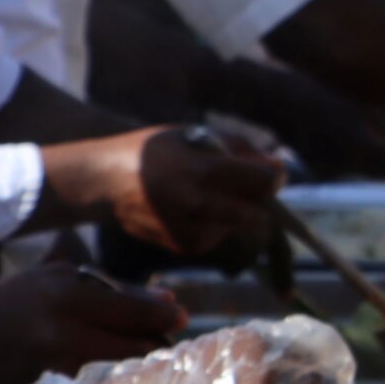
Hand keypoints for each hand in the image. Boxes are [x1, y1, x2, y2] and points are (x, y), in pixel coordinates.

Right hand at [0, 265, 185, 383]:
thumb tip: (171, 304)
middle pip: (138, 350)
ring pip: (122, 378)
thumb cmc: (13, 303)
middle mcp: (62, 334)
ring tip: (142, 367)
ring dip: (138, 374)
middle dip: (156, 349)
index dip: (166, 319)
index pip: (137, 312)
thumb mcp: (58, 281)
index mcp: (67, 296)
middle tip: (165, 348)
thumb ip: (115, 290)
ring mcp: (53, 372)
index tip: (180, 320)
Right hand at [45, 127, 282, 254]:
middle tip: (245, 187)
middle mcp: (198, 205)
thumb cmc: (155, 150)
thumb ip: (240, 150)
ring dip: (236, 210)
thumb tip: (279, 168)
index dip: (273, 177)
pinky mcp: (187, 247)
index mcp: (201, 171)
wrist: (105, 181)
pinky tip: (189, 208)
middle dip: (259, 201)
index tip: (270, 174)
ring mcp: (191, 230)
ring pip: (241, 225)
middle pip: (259, 214)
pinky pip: (220, 235)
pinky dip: (216, 222)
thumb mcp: (194, 136)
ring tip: (202, 192)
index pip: (263, 182)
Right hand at [214, 58, 384, 179]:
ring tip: (354, 126)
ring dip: (372, 155)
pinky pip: (347, 166)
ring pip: (367, 168)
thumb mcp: (358, 103)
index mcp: (359, 141)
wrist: (271, 101)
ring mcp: (331, 169)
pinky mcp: (319, 170)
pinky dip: (351, 155)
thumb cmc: (317, 91)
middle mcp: (346, 162)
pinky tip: (336, 134)